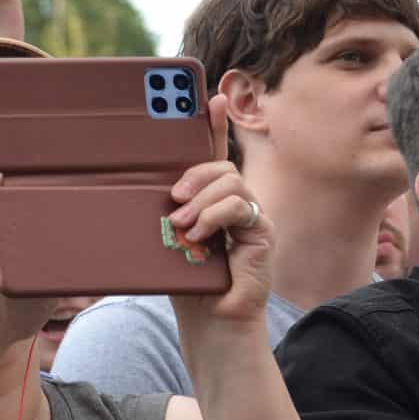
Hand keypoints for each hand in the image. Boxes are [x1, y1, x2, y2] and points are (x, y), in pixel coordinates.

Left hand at [167, 95, 275, 331]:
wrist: (212, 322)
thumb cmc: (189, 284)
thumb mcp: (170, 242)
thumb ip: (170, 214)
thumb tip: (155, 194)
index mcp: (213, 202)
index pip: (215, 155)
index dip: (214, 125)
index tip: (209, 97)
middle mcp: (238, 204)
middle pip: (222, 165)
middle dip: (196, 173)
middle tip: (174, 198)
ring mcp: (254, 217)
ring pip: (232, 182)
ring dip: (202, 200)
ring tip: (183, 227)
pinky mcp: (264, 233)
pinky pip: (242, 207)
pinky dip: (216, 217)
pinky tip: (200, 236)